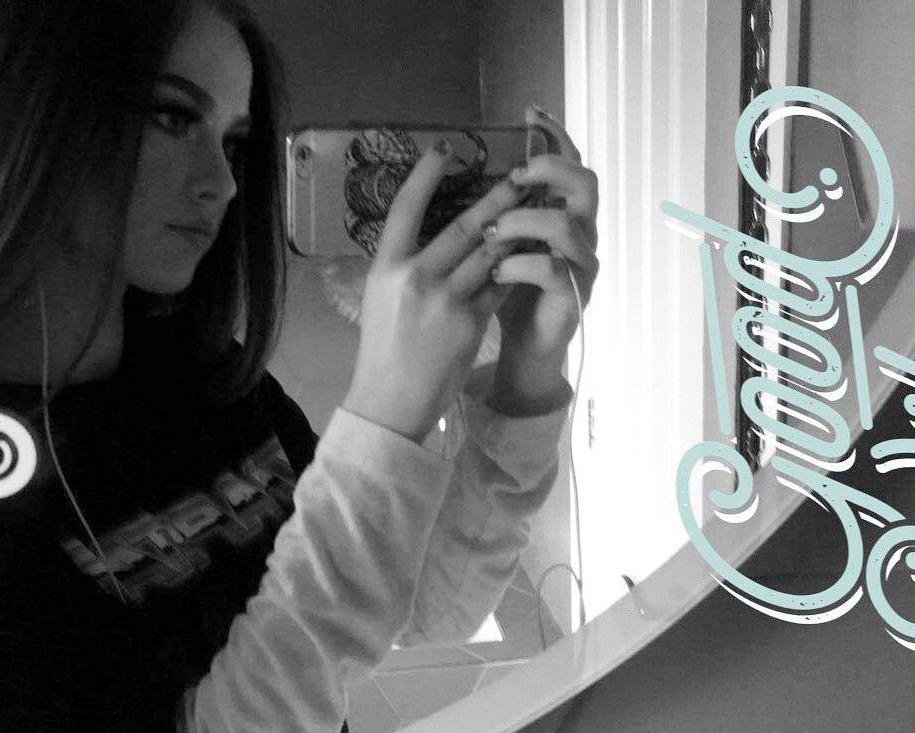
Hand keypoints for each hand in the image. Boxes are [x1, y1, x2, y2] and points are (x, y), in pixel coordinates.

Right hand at [342, 139, 528, 442]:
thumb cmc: (384, 350)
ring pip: (491, 254)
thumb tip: (432, 236)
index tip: (444, 148)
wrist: (391, 403)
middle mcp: (414, 278)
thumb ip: (404, 267)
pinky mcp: (471, 323)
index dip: (424, 176)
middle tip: (519, 175)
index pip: (404, 210)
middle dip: (497, 199)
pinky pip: (500, 285)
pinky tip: (530, 254)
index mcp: (385, 268)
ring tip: (533, 211)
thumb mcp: (381, 299)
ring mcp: (445, 301)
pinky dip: (516, 267)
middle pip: (463, 227)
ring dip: (515, 231)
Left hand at [487, 106, 598, 413]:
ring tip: (491, 232)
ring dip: (523, 221)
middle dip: (549, 169)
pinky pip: (553, 270)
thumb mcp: (501, 240)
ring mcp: (582, 264)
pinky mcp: (573, 296)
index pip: (571, 162)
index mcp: (565, 213)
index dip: (555, 135)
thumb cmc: (510, 289)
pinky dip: (519, 265)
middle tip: (515, 176)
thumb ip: (499, 206)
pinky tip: (496, 271)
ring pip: (566, 224)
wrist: (523, 346)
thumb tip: (467, 163)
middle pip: (586, 182)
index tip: (530, 113)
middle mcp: (582, 233)